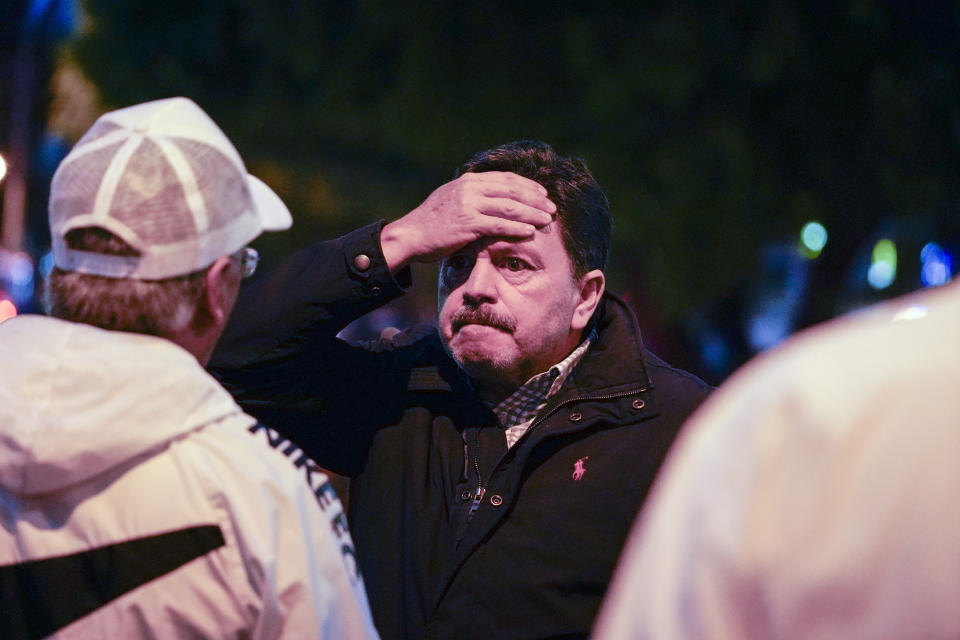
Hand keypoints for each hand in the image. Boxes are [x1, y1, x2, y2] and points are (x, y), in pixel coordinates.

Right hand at [380, 172, 555, 270]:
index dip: (528, 186)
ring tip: (547, 220)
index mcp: (469, 180)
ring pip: (510, 208)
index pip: (506, 179)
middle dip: (535, 200)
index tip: (543, 194)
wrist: (411, 234)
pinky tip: (530, 232)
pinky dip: (517, 228)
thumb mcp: (452, 198)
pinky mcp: (467, 223)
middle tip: (551, 208)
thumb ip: (472, 194)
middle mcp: (471, 188)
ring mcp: (469, 205)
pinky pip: (499, 225)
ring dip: (532, 214)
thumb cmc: (432, 221)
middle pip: (513, 191)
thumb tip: (493, 195)